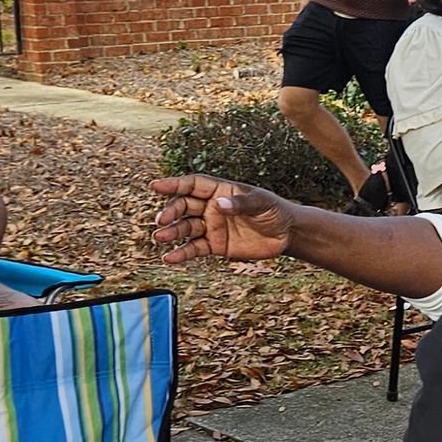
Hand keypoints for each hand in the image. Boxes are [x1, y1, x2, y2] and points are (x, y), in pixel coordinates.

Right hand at [151, 176, 294, 263]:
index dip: (174, 184)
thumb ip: (241, 203)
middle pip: (184, 206)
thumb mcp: (262, 203)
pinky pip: (194, 248)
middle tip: (162, 220)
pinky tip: (170, 258)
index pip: (192, 185)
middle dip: (171, 212)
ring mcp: (211, 227)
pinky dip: (181, 253)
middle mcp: (211, 207)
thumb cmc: (274, 211)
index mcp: (220, 190)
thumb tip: (219, 204)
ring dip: (172, 232)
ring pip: (185, 228)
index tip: (156, 186)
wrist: (285, 234)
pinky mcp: (215, 245)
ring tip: (160, 237)